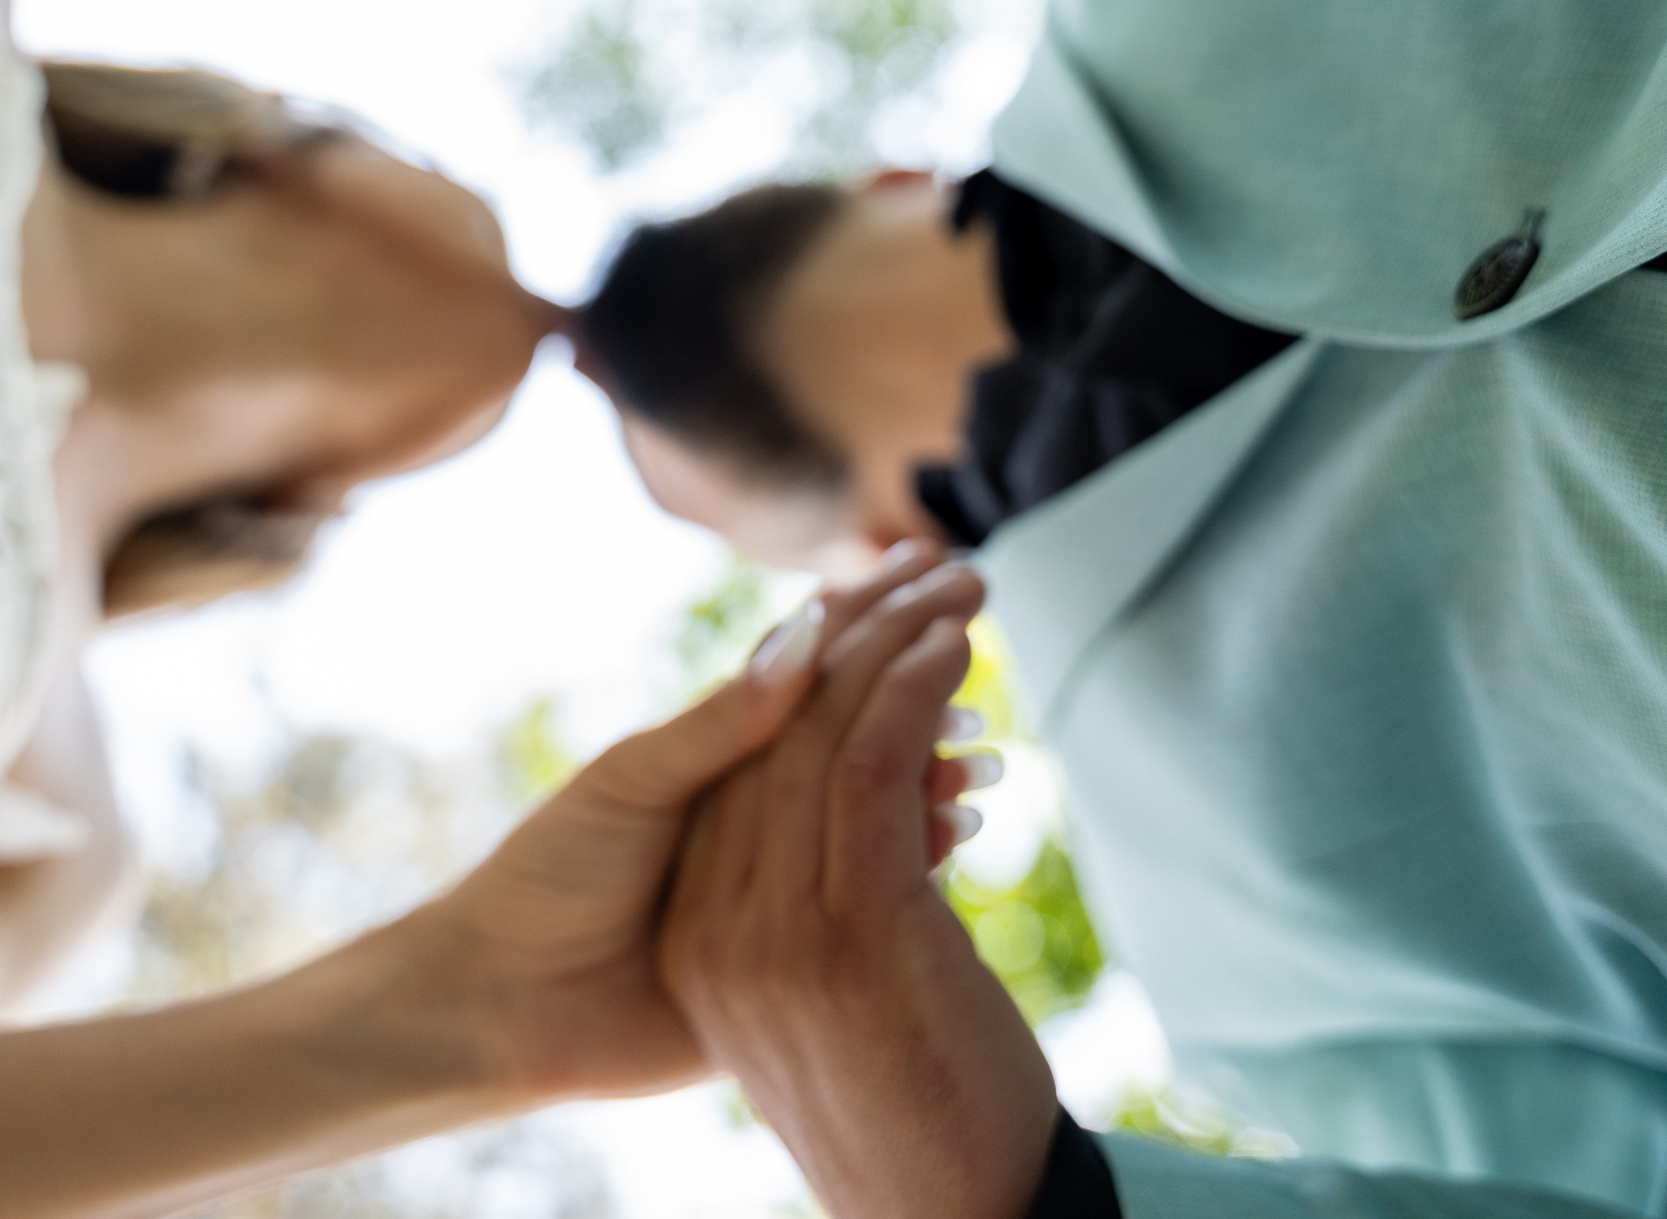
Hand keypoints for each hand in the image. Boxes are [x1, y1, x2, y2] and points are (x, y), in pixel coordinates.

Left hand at [409, 543, 988, 1103]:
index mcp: (716, 748)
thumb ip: (723, 722)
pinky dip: (920, 854)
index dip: (876, 608)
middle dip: (922, 667)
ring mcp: (778, 869)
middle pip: (858, 718)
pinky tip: (958, 832)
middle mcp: (756, 799)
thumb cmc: (550, 875)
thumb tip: (811, 632)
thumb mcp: (630, 784)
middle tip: (982, 622)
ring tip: (984, 747)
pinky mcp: (791, 946)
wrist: (507, 1004)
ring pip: (876, 798)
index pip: (813, 659)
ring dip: (933, 761)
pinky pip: (871, 890)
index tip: (940, 565)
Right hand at [658, 559, 1059, 1218]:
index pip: (748, 767)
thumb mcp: (847, 994)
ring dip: (894, 637)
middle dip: (856, 630)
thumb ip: (828, 911)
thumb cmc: (919, 1105)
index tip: (881, 600)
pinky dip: (906, 687)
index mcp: (707, 938)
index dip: (815, 669)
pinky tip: (951, 639)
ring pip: (816, 737)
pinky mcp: (836, 933)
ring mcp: (766, 933)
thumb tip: (888, 829)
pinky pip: (861, 768)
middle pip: (774, 734)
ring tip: (959, 578)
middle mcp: (719, 928)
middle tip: (927, 561)